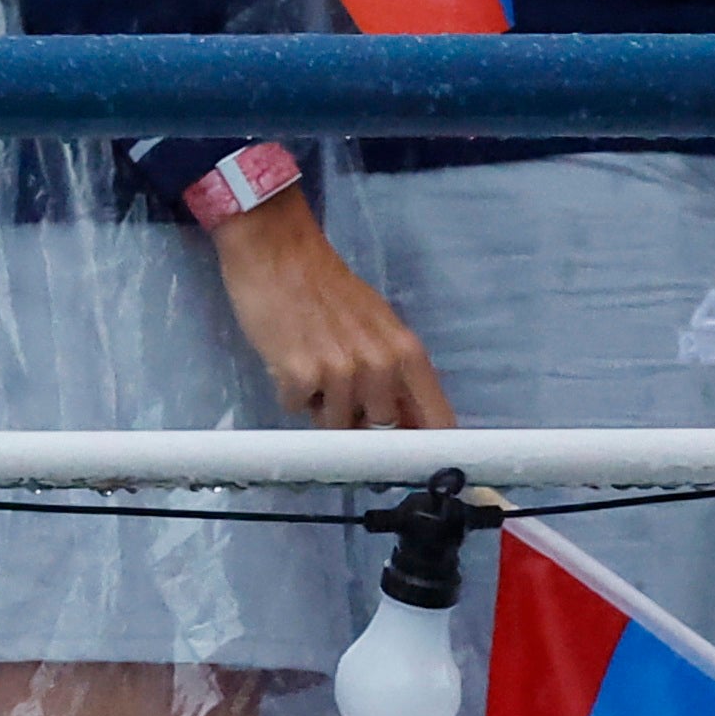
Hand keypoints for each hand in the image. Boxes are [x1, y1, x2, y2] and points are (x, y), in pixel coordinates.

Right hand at [205, 189, 451, 431]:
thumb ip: (395, 372)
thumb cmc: (327, 287)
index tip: (415, 464)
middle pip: (380, 429)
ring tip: (309, 365)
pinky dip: (290, 392)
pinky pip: (297, 408)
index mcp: (407, 353)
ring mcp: (341, 371)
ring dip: (319, 404)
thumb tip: (403, 425)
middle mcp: (381, 365)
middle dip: (358, 419)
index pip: (437, 421)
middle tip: (338, 388)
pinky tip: (287, 359)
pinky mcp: (301, 373)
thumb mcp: (377, 325)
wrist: (277, 250)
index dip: (427, 450)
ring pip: (335, 424)